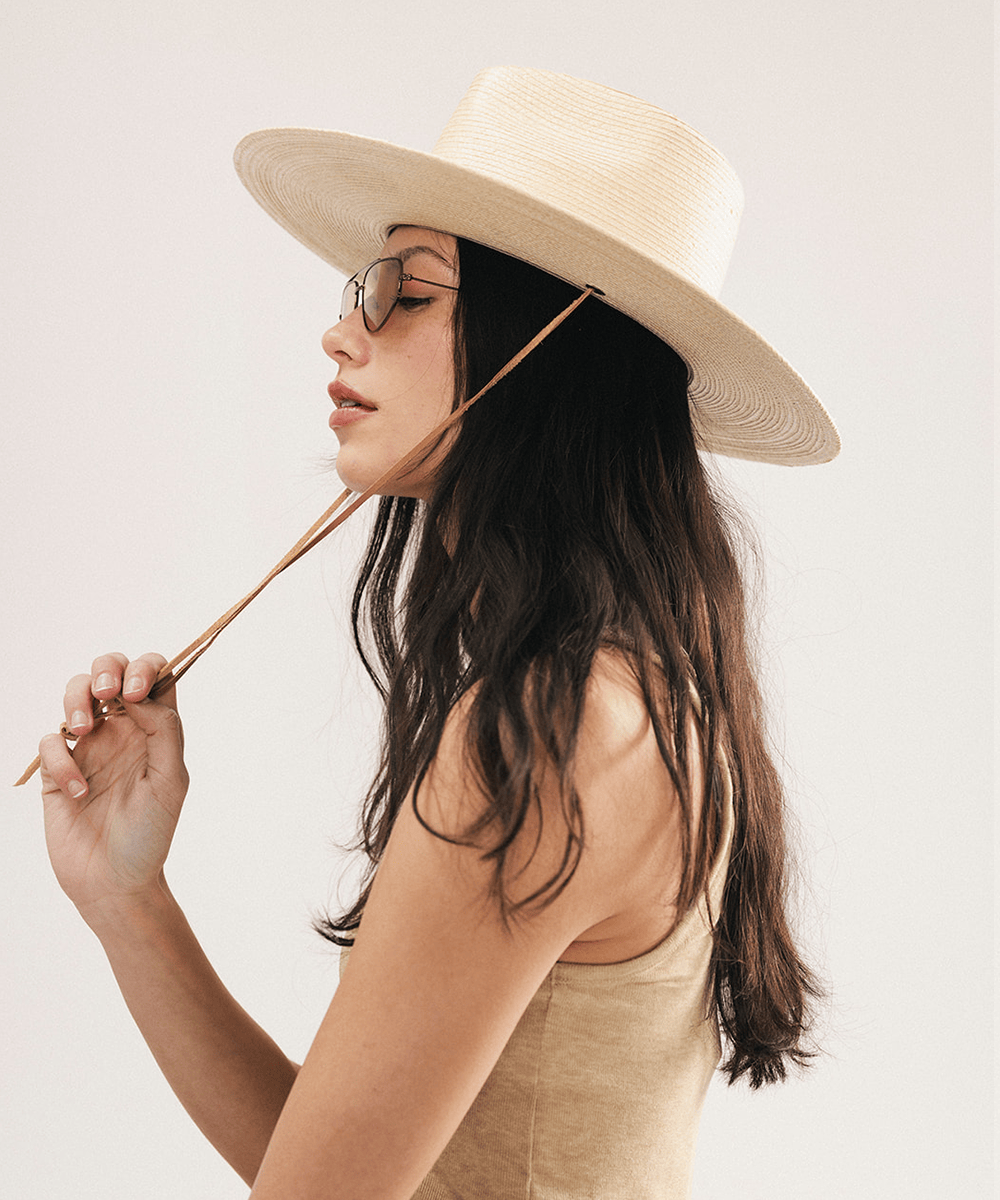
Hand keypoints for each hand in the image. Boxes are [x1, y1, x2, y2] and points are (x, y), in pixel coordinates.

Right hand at [38, 652, 188, 922]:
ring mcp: (89, 746)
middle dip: (107, 669)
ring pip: (75, 691)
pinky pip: (50, 742)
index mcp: (155, 728)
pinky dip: (61, 759)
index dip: (145, 669)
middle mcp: (123, 729)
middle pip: (111, 671)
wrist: (116, 882)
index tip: (137, 692)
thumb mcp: (170, 781)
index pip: (154, 676)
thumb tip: (141, 695)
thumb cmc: (151, 834)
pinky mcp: (58, 769)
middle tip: (109, 695)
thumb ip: (165, 731)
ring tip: (83, 730)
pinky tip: (79, 791)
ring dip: (76, 699)